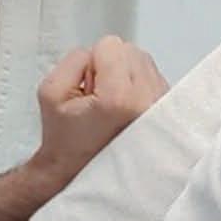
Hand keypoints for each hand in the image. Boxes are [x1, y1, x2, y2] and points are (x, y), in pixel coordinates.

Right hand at [34, 37, 168, 185]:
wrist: (79, 175)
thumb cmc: (66, 140)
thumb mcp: (51, 91)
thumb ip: (75, 59)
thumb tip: (99, 53)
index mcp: (119, 97)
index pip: (110, 46)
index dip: (92, 63)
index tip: (89, 91)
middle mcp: (147, 101)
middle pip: (130, 51)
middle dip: (111, 67)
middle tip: (99, 99)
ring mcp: (161, 108)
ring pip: (143, 61)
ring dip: (126, 75)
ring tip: (112, 105)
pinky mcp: (169, 112)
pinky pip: (153, 77)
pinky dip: (138, 86)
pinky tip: (125, 109)